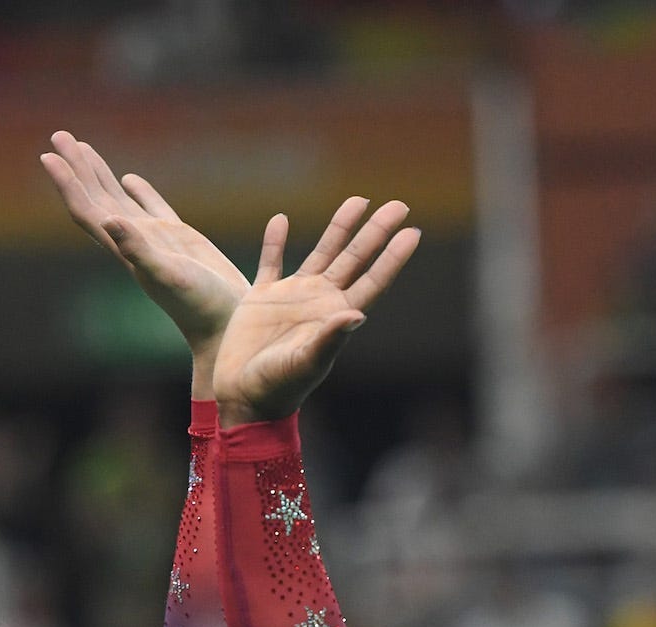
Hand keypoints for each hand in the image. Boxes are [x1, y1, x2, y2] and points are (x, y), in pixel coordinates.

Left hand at [40, 131, 247, 372]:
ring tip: (83, 148)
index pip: (88, 211)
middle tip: (59, 134)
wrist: (227, 328)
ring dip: (100, 174)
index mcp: (126, 250)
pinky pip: (153, 208)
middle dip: (77, 168)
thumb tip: (110, 221)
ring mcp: (157, 241)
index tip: (48, 154)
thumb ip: (138, 250)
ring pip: (120, 200)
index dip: (67, 183)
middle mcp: (135, 243)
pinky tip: (129, 179)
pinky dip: (139, 191)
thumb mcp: (169, 276)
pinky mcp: (181, 241)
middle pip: (96, 199)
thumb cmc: (200, 308)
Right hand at [212, 198, 420, 426]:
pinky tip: (280, 220)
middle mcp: (320, 302)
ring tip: (358, 200)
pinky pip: (271, 262)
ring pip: (323, 252)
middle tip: (400, 205)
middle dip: (376, 232)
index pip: (372, 280)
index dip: (393, 257)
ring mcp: (293, 297)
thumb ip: (330, 339)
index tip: (413, 232)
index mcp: (336, 316)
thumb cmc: (278, 386)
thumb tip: (357, 315)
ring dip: (340, 227)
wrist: (242, 396)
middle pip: (355, 258)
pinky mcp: (262, 298)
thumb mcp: (306, 363)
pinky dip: (275, 241)